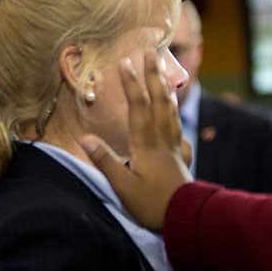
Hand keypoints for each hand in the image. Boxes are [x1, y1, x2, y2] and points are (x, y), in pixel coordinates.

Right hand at [79, 51, 190, 230]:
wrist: (186, 218)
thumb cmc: (152, 204)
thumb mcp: (123, 186)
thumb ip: (105, 161)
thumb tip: (85, 138)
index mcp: (146, 144)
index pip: (138, 107)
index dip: (131, 84)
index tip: (125, 62)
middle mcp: (162, 139)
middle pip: (159, 101)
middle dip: (153, 76)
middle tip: (152, 53)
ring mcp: (175, 147)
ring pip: (172, 112)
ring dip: (167, 90)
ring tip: (164, 75)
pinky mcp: (182, 158)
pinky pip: (180, 130)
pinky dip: (177, 118)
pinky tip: (176, 118)